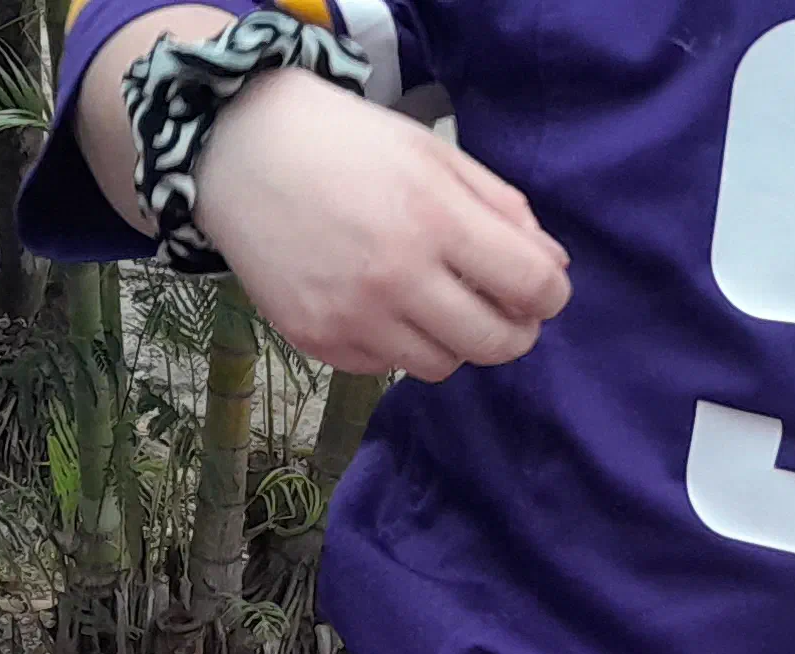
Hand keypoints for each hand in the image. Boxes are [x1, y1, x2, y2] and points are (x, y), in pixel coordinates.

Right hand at [195, 75, 568, 378]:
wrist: (242, 153)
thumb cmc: (347, 145)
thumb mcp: (434, 154)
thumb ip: (500, 209)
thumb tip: (552, 268)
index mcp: (434, 219)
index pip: (530, 287)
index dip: (550, 295)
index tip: (543, 290)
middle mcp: (396, 277)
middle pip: (493, 344)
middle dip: (515, 332)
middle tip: (508, 314)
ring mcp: (353, 318)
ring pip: (441, 366)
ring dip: (454, 341)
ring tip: (438, 304)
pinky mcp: (317, 341)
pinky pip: (385, 368)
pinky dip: (399, 344)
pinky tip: (383, 306)